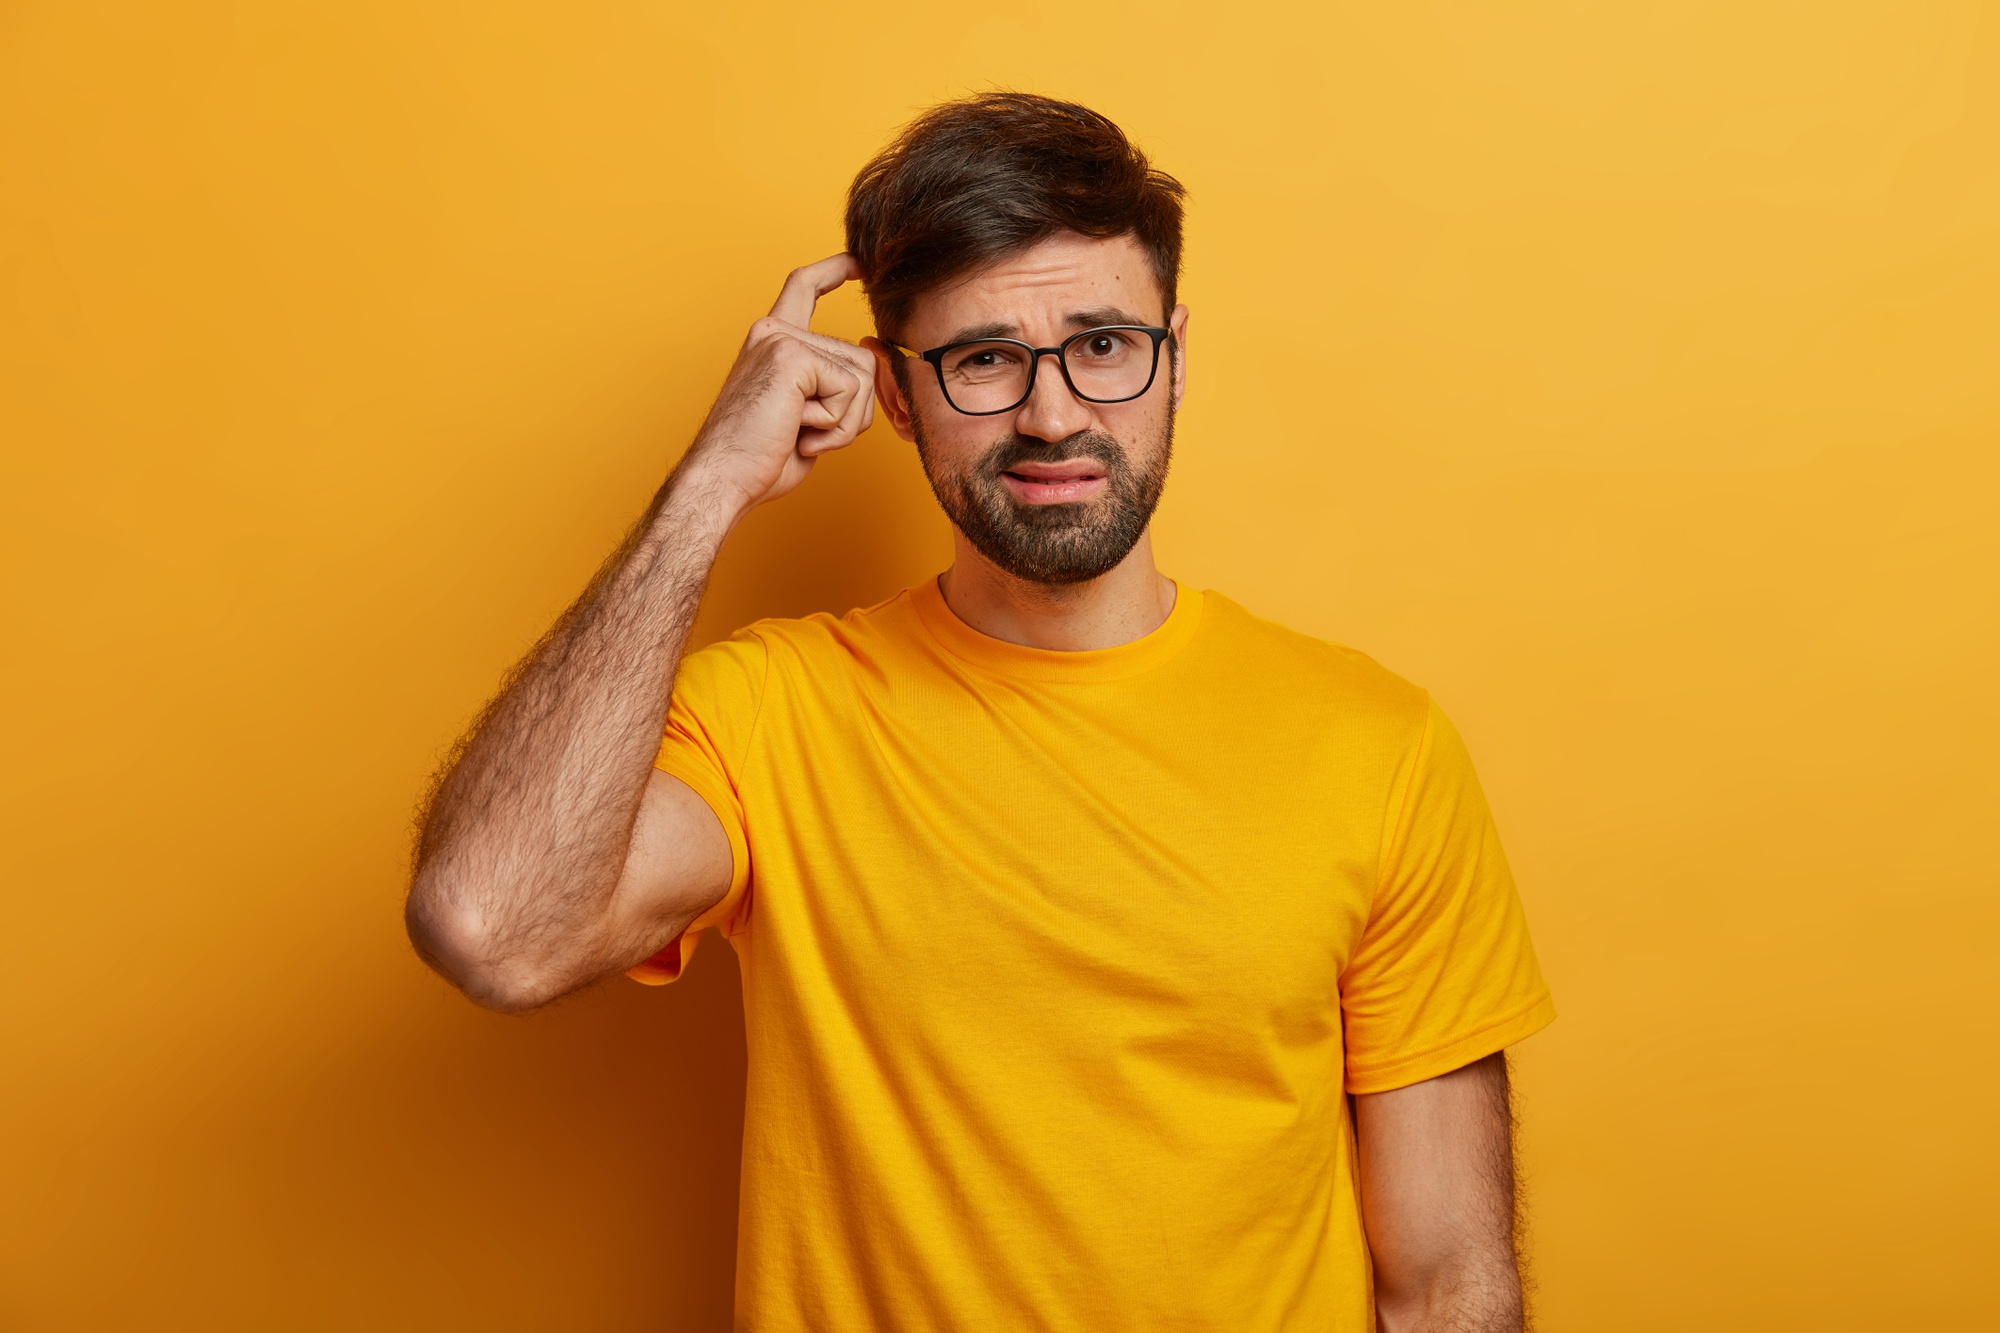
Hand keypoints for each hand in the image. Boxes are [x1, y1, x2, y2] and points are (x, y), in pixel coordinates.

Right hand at [677, 253, 876, 516]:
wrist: (722, 480)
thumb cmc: (760, 460)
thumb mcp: (808, 416)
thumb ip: (836, 388)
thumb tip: (879, 360)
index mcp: (772, 341)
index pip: (805, 286)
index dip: (837, 269)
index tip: (861, 262)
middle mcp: (774, 331)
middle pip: (863, 359)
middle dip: (854, 412)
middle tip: (807, 435)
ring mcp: (781, 339)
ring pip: (863, 376)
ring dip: (844, 422)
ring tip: (799, 433)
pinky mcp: (792, 356)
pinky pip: (850, 389)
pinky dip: (834, 424)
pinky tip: (797, 431)